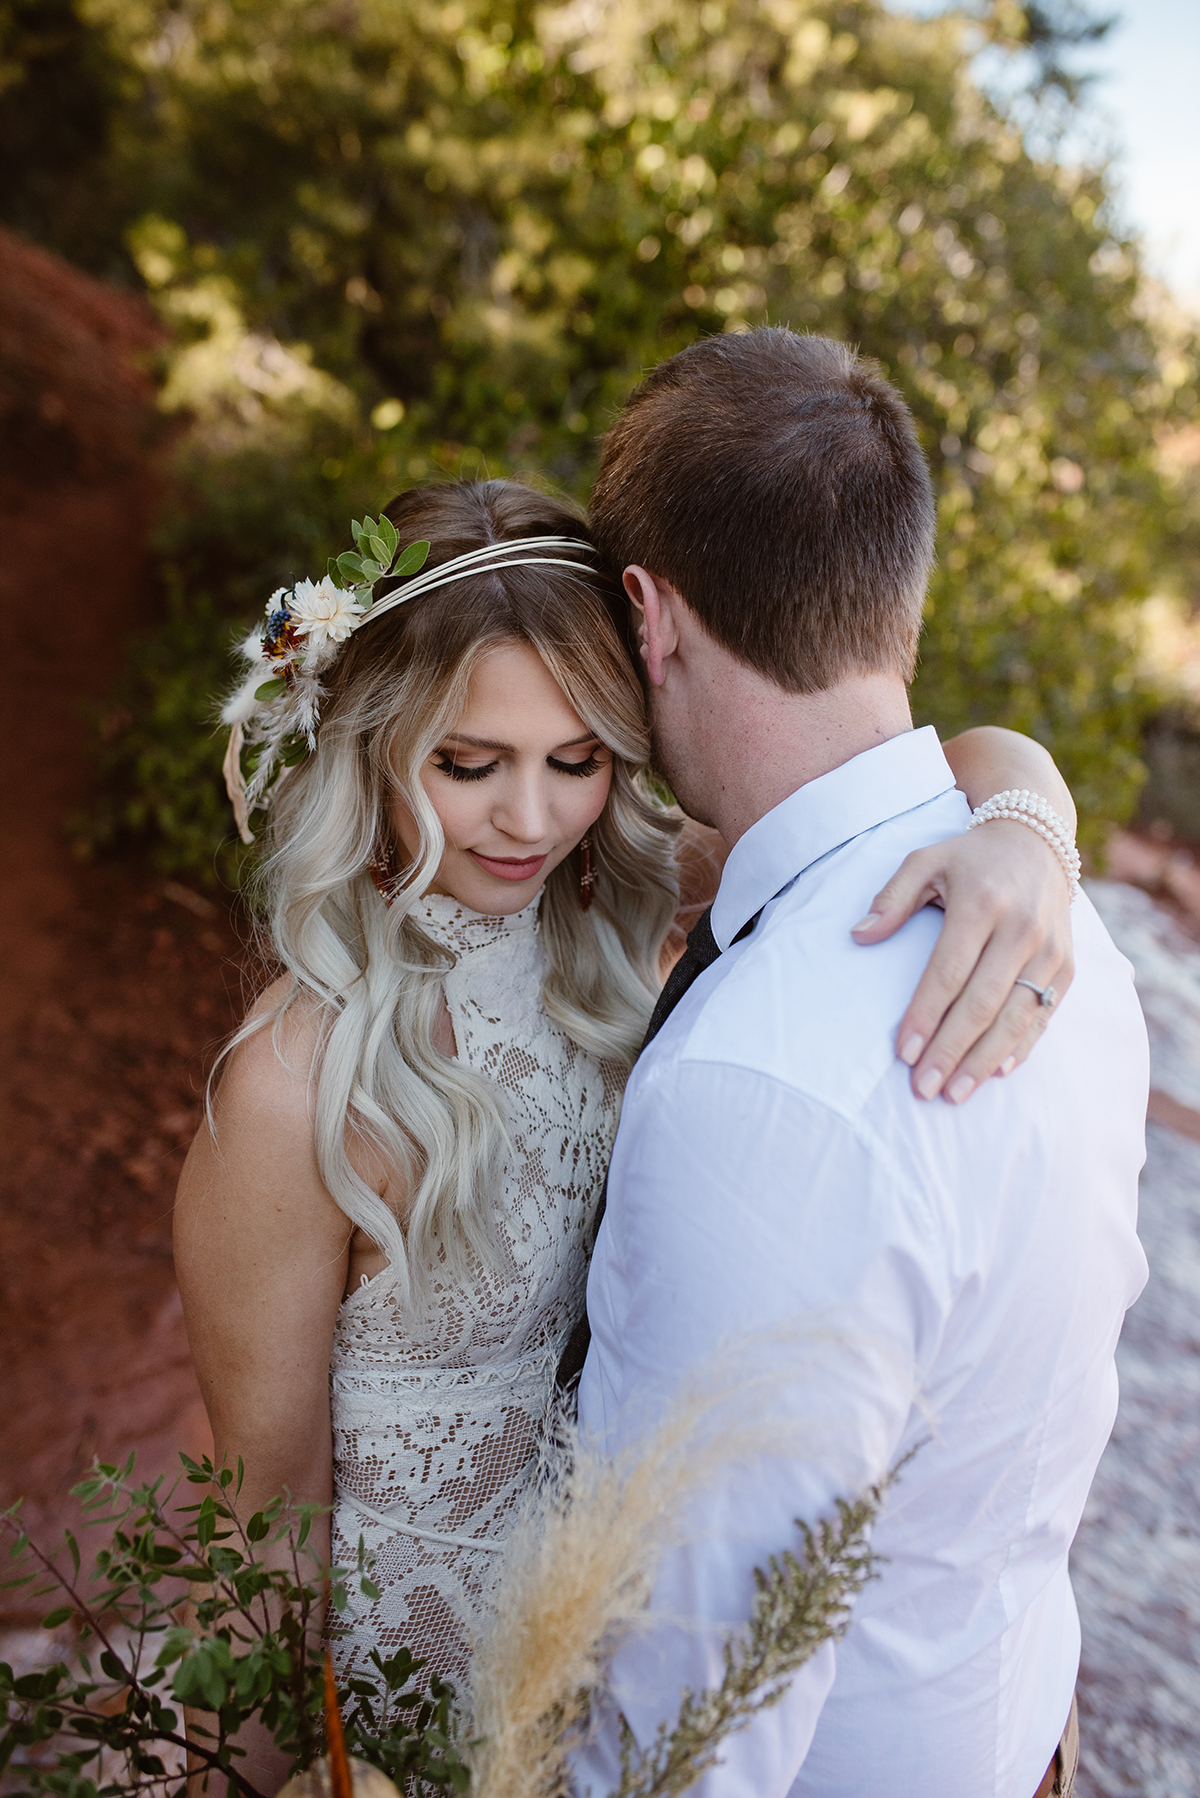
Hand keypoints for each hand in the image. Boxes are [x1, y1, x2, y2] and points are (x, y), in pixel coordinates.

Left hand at [850, 819, 1074, 1102]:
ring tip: (955, 1093)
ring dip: (984, 1059)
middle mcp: (1022, 929)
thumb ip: (891, 898)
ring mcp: (1050, 951)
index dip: (926, 1014)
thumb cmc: (968, 858)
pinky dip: (1020, 1047)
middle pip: (983, 1002)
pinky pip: (1043, 1015)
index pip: (948, 971)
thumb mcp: (924, 861)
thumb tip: (858, 935)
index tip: (903, 1052)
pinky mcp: (1066, 966)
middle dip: (951, 1050)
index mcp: (982, 903)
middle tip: (924, 1088)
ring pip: (1016, 1017)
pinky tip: (995, 1072)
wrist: (1036, 839)